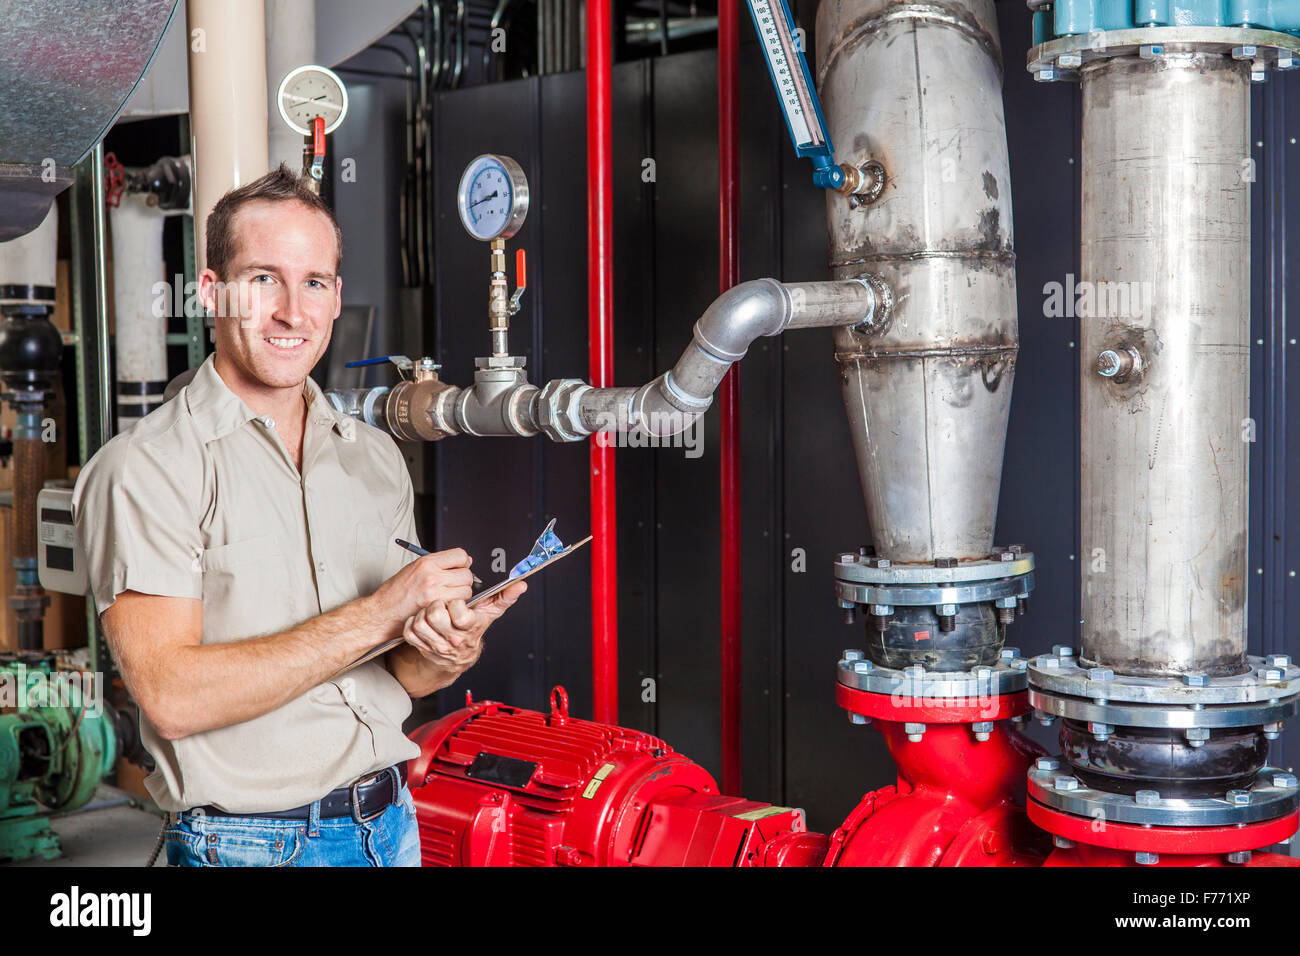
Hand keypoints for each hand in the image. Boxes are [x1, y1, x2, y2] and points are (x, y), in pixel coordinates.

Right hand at [369, 547, 474, 632]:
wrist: (383, 612)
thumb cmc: (396, 592)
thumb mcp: (415, 568)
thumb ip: (439, 563)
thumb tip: (465, 560)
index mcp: (426, 562)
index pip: (460, 555)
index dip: (463, 562)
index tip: (460, 567)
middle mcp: (432, 575)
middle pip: (467, 574)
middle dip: (464, 579)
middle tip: (454, 584)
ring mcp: (435, 593)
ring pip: (466, 590)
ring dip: (461, 594)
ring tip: (448, 596)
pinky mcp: (436, 608)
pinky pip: (458, 604)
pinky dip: (456, 605)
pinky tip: (445, 605)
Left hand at [401, 581, 526, 675]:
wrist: (458, 658)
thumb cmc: (473, 630)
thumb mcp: (490, 613)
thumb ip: (505, 597)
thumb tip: (520, 585)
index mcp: (469, 628)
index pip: (458, 613)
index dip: (456, 604)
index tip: (458, 603)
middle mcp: (452, 639)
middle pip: (435, 615)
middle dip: (437, 605)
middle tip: (441, 604)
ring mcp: (436, 644)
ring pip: (421, 622)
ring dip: (423, 613)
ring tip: (432, 612)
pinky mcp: (421, 646)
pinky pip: (411, 630)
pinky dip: (413, 623)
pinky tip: (422, 620)